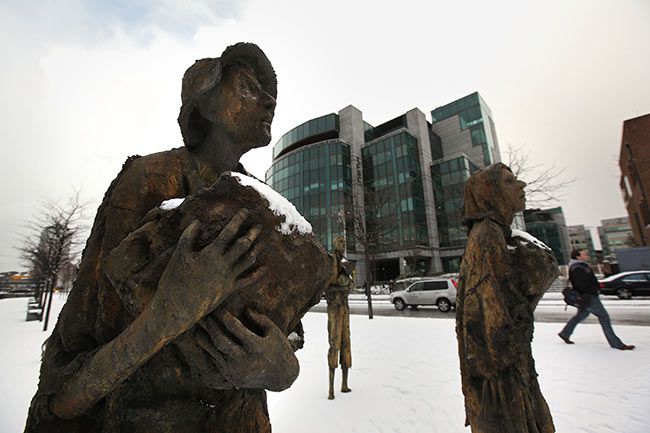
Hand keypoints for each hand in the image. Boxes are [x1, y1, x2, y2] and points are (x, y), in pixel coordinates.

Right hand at [154, 209, 263, 335]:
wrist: (176, 307)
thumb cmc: (174, 279)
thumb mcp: (179, 254)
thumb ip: (189, 236)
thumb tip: (197, 221)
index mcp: (211, 253)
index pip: (228, 233)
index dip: (238, 221)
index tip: (245, 211)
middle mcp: (223, 264)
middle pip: (242, 245)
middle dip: (252, 234)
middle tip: (259, 226)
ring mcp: (228, 278)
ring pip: (247, 261)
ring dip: (256, 250)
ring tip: (262, 242)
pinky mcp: (228, 290)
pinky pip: (246, 281)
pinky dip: (257, 274)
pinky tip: (265, 268)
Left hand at [194, 308, 299, 391]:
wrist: (282, 376)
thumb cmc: (279, 348)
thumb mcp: (274, 331)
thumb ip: (260, 319)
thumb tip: (245, 309)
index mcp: (257, 347)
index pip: (235, 328)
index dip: (225, 316)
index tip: (219, 308)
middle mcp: (245, 360)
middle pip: (220, 341)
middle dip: (210, 326)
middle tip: (204, 314)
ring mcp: (236, 371)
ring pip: (214, 352)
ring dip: (203, 338)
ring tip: (197, 326)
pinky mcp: (231, 378)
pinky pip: (215, 361)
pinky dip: (208, 349)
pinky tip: (203, 339)